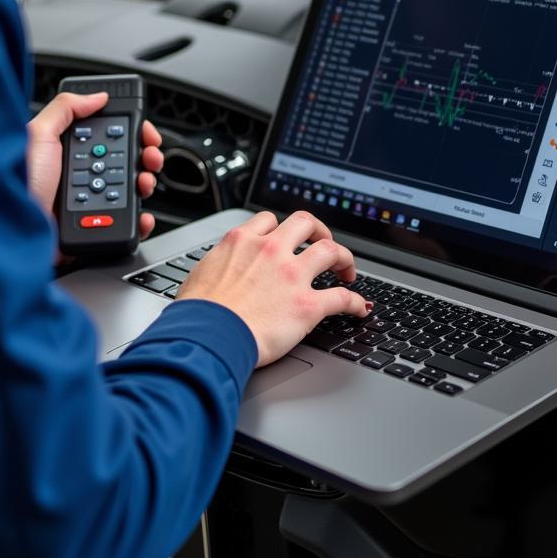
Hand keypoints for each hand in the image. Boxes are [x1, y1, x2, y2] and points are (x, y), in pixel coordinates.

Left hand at [26, 92, 163, 240]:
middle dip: (145, 158)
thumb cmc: (14, 181)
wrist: (8, 228)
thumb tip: (97, 96)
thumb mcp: (38, 134)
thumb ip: (65, 109)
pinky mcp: (92, 229)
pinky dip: (140, 220)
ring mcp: (88, 204)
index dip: (133, 134)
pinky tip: (142, 214)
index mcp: (69, 153)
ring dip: (145, 185)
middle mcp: (80, 177)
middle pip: (126, 163)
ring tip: (143, 184)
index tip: (146, 135)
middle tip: (150, 159)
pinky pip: (124, 224)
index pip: (110, 138)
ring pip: (130, 193)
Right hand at [175, 211, 369, 366]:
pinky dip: (355, 302)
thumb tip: (218, 273)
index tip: (287, 238)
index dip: (281, 228)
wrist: (207, 336)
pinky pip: (342, 298)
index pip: (269, 220)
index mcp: (242, 242)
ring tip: (347, 270)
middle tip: (322, 243)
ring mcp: (292, 275)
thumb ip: (218, 266)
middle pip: (306, 223)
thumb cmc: (197, 313)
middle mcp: (270, 251)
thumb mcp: (200, 275)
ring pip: (331, 250)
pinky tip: (359, 308)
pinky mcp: (307, 305)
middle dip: (319, 231)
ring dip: (344, 258)